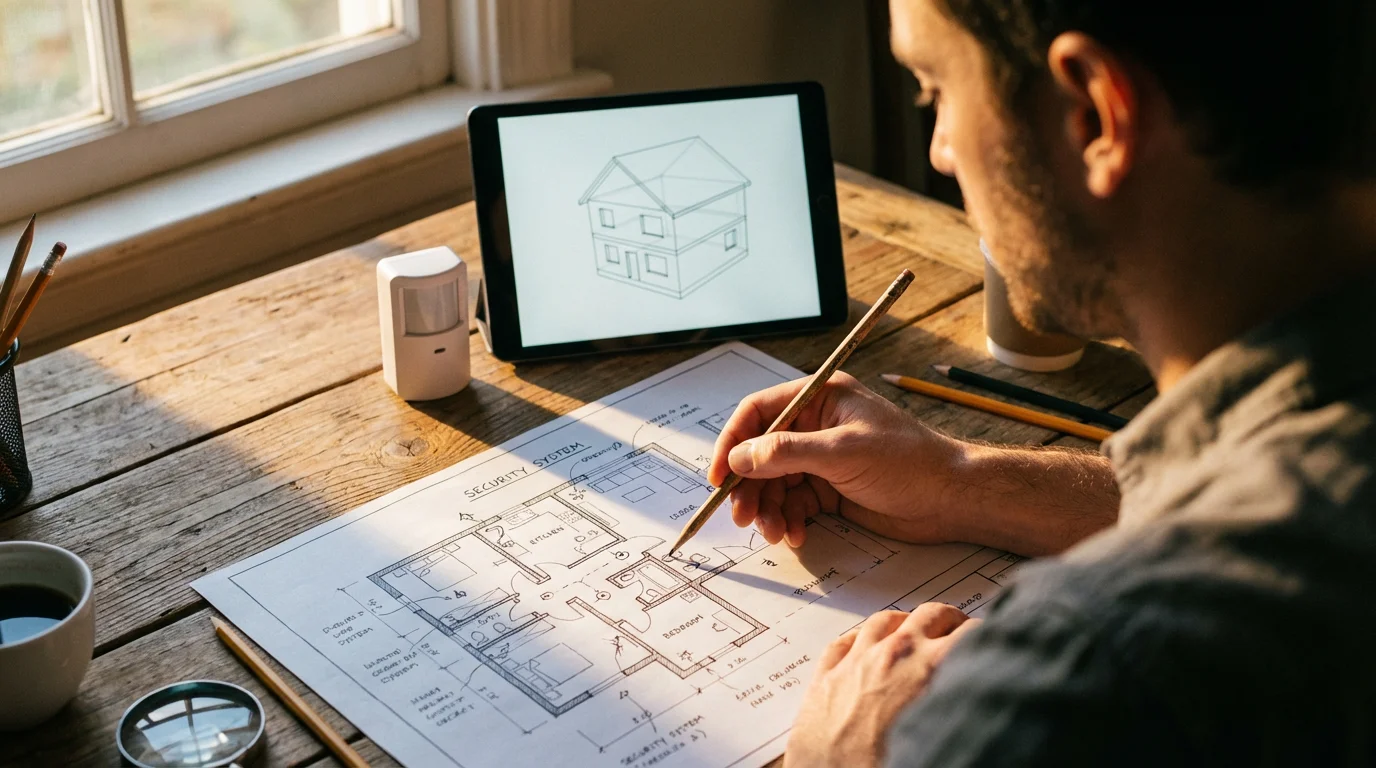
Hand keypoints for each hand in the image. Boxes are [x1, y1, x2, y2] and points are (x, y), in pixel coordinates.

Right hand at [707, 372, 967, 547]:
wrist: (951, 499)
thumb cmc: (909, 462)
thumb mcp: (843, 452)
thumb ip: (787, 452)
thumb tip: (740, 457)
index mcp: (820, 398)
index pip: (759, 412)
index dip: (733, 442)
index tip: (719, 475)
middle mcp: (816, 425)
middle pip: (761, 452)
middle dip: (750, 486)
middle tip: (743, 515)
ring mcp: (822, 458)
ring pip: (775, 482)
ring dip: (769, 508)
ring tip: (774, 532)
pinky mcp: (831, 488)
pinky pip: (795, 503)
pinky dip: (790, 520)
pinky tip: (796, 534)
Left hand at [784, 604, 979, 767]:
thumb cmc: (883, 766)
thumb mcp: (943, 733)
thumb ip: (963, 705)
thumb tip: (985, 702)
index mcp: (928, 668)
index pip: (970, 632)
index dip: (985, 636)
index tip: (988, 643)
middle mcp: (893, 654)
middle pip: (929, 615)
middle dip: (949, 621)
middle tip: (957, 633)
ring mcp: (856, 660)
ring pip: (885, 621)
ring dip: (905, 623)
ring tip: (913, 631)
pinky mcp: (826, 676)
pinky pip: (844, 641)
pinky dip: (859, 638)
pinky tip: (863, 644)